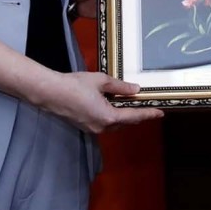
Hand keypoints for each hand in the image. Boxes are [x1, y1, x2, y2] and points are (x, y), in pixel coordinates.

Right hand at [44, 71, 163, 132]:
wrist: (50, 93)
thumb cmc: (75, 85)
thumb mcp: (101, 81)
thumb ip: (120, 87)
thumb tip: (135, 90)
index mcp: (109, 117)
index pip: (134, 116)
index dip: (148, 113)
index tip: (160, 113)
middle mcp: (102, 127)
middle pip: (125, 122)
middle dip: (136, 115)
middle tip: (147, 106)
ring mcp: (92, 129)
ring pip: (114, 124)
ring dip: (124, 116)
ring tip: (131, 105)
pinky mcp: (84, 126)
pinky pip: (104, 123)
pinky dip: (112, 116)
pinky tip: (112, 106)